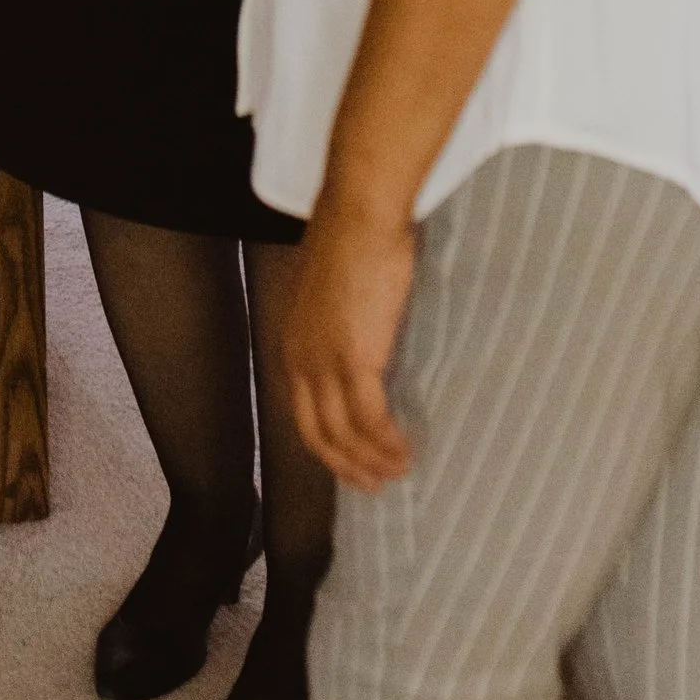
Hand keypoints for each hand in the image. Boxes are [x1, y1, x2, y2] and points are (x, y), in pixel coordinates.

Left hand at [284, 190, 419, 491]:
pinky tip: (406, 451)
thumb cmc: (353, 238)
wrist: (360, 214)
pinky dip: (388, 442)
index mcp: (293, 341)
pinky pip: (371, 420)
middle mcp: (300, 358)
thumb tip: (362, 343)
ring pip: (345, 434)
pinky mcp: (355, 359)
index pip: (303, 411)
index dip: (327, 445)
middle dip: (346, 466)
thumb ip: (338, 323)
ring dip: (373, 461)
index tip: (351, 464)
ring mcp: (325, 362)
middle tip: (375, 485)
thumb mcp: (333, 291)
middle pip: (318, 433)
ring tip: (400, 471)